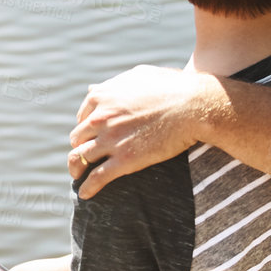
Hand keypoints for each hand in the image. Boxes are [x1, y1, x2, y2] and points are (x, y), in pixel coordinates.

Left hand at [70, 65, 213, 198]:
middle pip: (78, 138)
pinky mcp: (125, 159)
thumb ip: (113, 85)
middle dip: (79, 147)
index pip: (82, 117)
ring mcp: (111, 139)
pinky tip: (86, 194)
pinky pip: (97, 177)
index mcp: (102, 97)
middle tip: (84, 157)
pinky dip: (88, 187)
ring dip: (76, 168)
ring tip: (78, 176)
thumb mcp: (138, 76)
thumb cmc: (173, 87)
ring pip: (80, 158)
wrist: (194, 106)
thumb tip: (92, 89)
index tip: (90, 137)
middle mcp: (101, 118)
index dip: (85, 128)